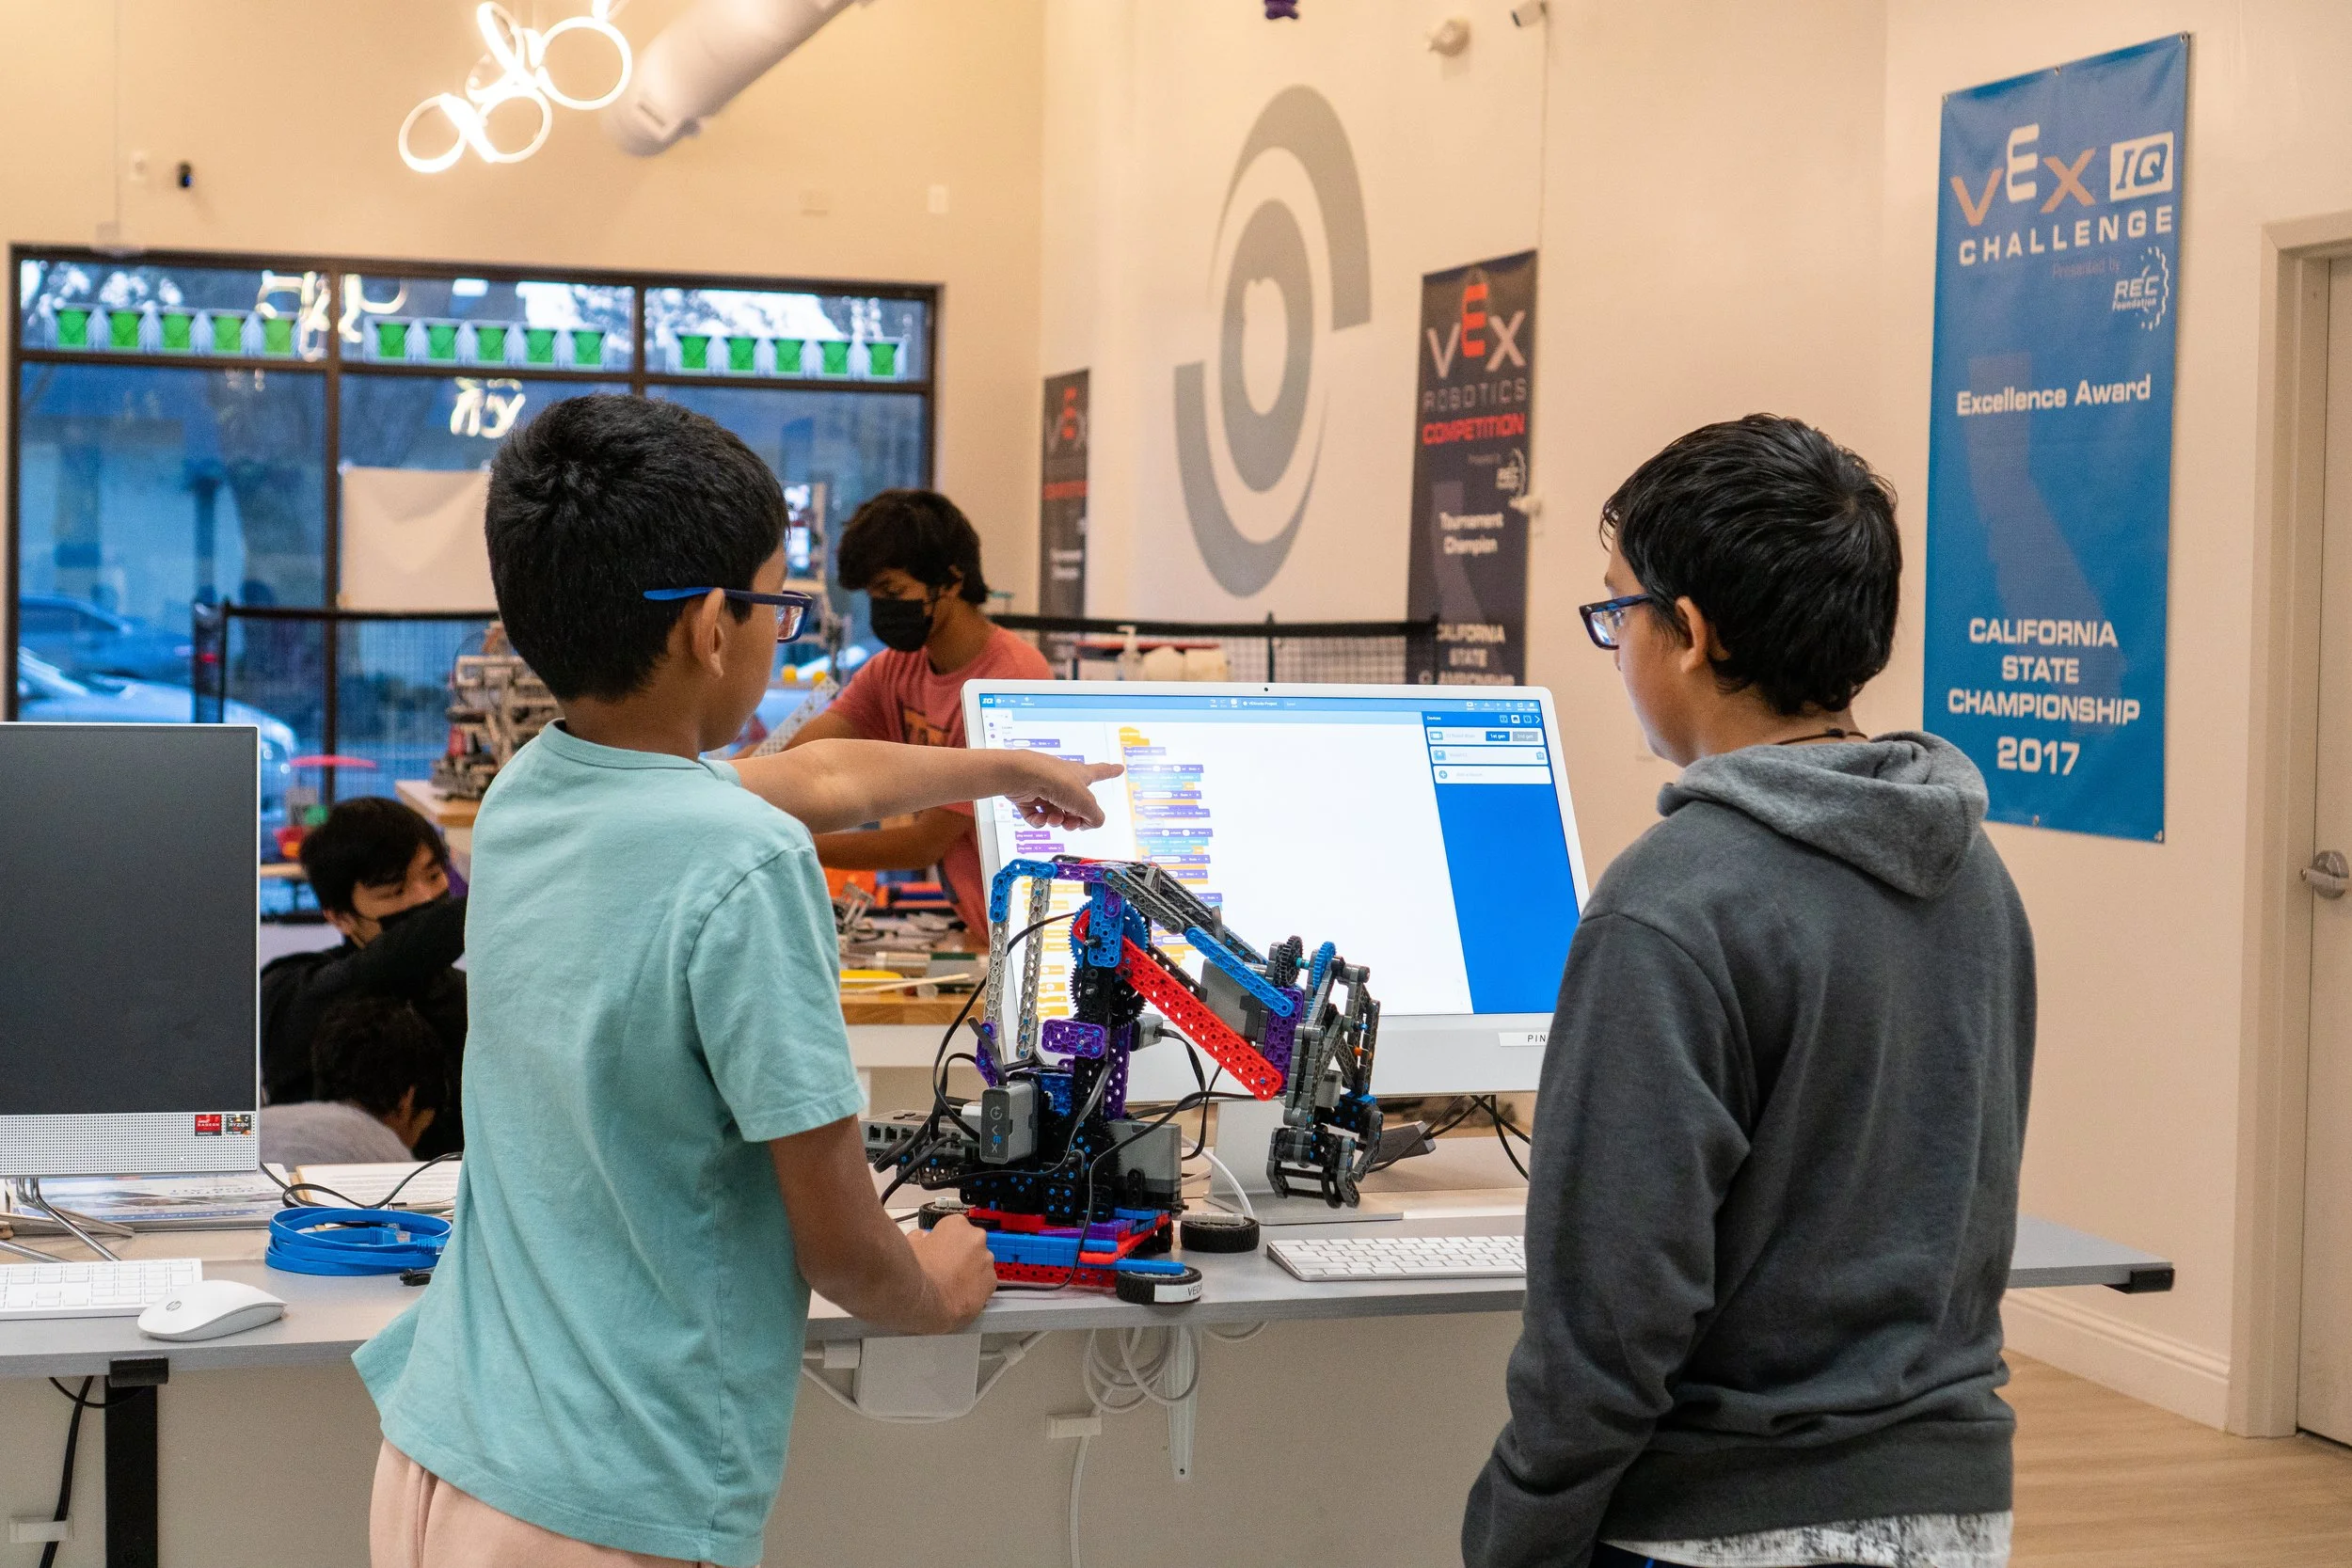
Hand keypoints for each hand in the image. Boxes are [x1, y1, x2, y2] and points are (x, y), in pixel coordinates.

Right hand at [908, 1213, 997, 1329]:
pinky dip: (975, 1288)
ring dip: (969, 1271)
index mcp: (957, 1224)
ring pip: (979, 1264)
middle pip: (970, 1245)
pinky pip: (985, 1282)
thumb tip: (923, 1238)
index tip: (940, 1251)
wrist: (925, 1299)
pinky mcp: (991, 1281)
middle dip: (960, 1255)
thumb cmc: (917, 1271)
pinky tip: (959, 1294)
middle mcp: (976, 1238)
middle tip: (945, 1269)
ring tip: (951, 1285)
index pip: (955, 1228)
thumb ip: (920, 1237)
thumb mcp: (910, 1244)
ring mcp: (986, 1260)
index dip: (945, 1242)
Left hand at [1006, 755, 1121, 830]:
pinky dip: (1040, 822)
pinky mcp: (1027, 797)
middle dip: (1076, 819)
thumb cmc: (1056, 780)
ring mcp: (1045, 788)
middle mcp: (1063, 780)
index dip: (1111, 771)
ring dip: (1057, 822)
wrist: (1023, 776)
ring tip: (1054, 819)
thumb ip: (1095, 817)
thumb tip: (1090, 824)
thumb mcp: (1086, 803)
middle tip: (1072, 822)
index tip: (1119, 768)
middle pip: (1075, 805)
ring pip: (1056, 813)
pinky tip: (1041, 820)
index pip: (1101, 772)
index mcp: (1081, 774)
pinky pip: (1037, 817)